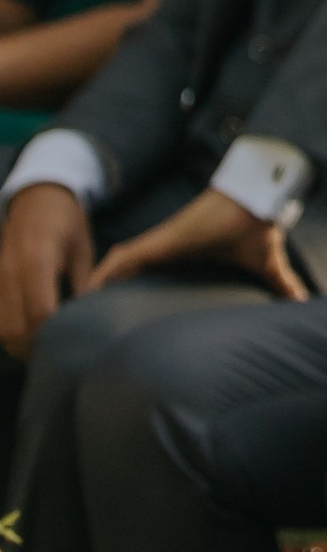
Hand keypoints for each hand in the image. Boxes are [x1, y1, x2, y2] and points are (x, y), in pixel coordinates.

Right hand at [0, 190, 92, 358]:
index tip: (72, 345)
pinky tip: (30, 335)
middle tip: (58, 356)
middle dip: (36, 347)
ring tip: (44, 349)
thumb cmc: (67, 221)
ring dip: (20, 344)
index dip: (54, 334)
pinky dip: (10, 332)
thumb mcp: (83, 250)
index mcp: (37, 261)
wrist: (37, 196)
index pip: (40, 312)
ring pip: (2, 328)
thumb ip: (85, 286)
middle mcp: (11, 272)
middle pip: (15, 328)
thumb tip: (93, 322)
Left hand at [90, 187, 308, 302]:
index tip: (117, 319)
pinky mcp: (159, 241)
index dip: (130, 293)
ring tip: (77, 311)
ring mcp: (160, 244)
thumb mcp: (267, 267)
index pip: (148, 277)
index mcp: (185, 258)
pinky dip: (103, 275)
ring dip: (97, 286)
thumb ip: (281, 287)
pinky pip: (122, 260)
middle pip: (125, 273)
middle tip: (88, 322)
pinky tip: (87, 291)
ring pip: (117, 268)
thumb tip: (305, 307)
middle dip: (107, 293)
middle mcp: (167, 250)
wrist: (257, 197)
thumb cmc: (256, 226)